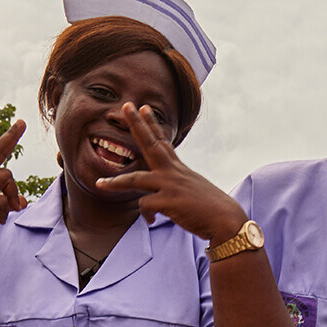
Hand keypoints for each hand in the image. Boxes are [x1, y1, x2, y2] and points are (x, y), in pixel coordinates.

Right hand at [0, 120, 27, 246]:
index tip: (22, 122)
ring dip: (11, 195)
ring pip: (6, 177)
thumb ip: (0, 199)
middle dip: (12, 144)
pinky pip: (2, 200)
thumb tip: (21, 202)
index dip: (9, 137)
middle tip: (20, 140)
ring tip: (4, 213)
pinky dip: (4, 210)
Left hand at [95, 104, 249, 240]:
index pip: (163, 141)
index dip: (152, 124)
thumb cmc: (212, 209)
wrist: (226, 220)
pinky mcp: (169, 202)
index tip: (144, 108)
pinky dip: (146, 215)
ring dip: (116, 182)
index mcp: (179, 169)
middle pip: (150, 144)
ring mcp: (170, 185)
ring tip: (100, 183)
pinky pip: (145, 206)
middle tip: (125, 106)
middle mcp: (173, 172)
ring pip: (136, 179)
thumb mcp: (194, 190)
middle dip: (137, 125)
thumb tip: (167, 194)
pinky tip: (151, 220)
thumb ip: (178, 187)